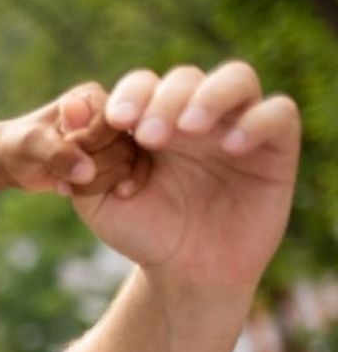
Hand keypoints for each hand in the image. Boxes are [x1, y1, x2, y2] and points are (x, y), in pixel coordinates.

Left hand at [0, 83, 144, 198]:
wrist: (13, 162)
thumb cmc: (18, 145)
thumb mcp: (31, 146)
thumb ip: (58, 154)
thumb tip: (88, 171)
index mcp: (91, 98)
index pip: (113, 122)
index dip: (92, 145)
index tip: (65, 154)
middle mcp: (110, 115)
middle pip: (125, 146)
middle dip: (94, 167)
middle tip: (62, 174)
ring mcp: (115, 139)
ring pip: (128, 165)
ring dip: (96, 181)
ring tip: (64, 183)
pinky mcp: (116, 160)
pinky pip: (124, 177)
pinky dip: (102, 189)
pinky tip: (72, 190)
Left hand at [90, 62, 298, 295]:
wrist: (184, 274)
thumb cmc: (142, 232)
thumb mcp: (97, 199)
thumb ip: (82, 154)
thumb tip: (72, 105)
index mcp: (152, 120)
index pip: (143, 84)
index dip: (130, 94)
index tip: (116, 120)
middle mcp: (196, 117)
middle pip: (186, 77)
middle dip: (163, 100)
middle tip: (149, 136)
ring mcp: (237, 127)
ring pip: (236, 79)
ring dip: (210, 95)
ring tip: (189, 127)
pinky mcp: (275, 148)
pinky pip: (278, 114)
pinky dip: (257, 121)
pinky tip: (232, 147)